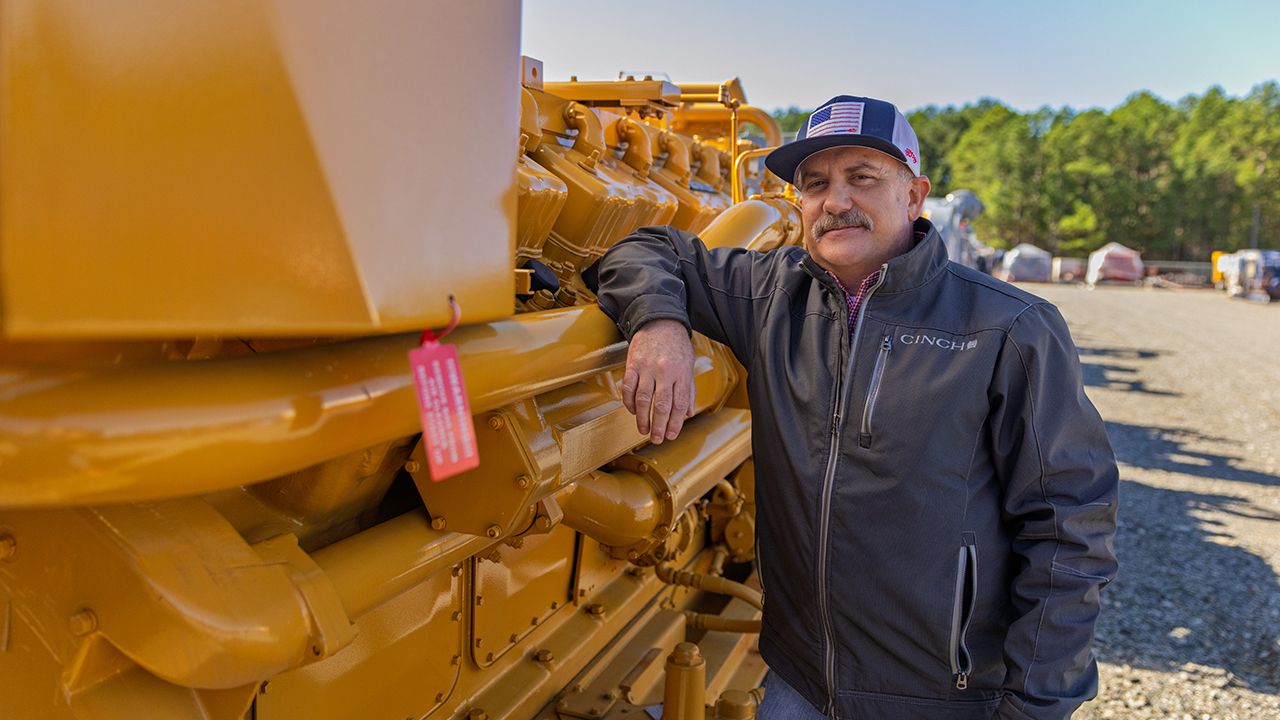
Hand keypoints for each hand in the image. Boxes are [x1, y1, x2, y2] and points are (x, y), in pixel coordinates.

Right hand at [621, 319, 695, 443]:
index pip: (680, 405)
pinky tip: (633, 411)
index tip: (672, 435)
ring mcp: (648, 368)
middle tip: (657, 439)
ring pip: (644, 400)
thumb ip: (689, 389)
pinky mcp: (633, 364)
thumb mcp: (689, 365)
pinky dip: (629, 402)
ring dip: (643, 419)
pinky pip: (629, 388)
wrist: (659, 321)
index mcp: (682, 373)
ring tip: (643, 430)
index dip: (676, 423)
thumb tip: (688, 412)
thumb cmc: (675, 343)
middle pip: (662, 406)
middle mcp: (665, 372)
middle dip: (660, 427)